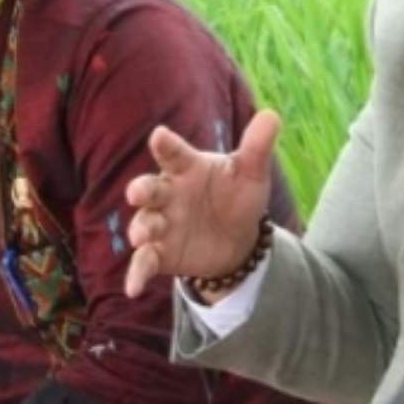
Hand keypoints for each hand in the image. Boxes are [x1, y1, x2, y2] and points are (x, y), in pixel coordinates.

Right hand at [124, 110, 280, 297]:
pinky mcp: (160, 253)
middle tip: (137, 192)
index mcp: (187, 168)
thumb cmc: (237, 196)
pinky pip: (144, 262)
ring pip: (145, 224)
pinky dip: (137, 273)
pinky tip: (132, 288)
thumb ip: (256, 147)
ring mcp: (161, 223)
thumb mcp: (251, 173)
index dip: (166, 145)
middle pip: (150, 188)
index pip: (174, 153)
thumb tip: (271, 116)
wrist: (237, 238)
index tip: (159, 136)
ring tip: (143, 235)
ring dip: (141, 229)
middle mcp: (168, 193)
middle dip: (142, 190)